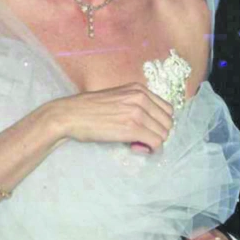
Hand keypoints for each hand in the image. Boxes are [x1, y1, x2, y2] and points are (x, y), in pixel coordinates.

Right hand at [50, 82, 173, 151]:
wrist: (71, 114)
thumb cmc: (90, 108)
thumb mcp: (118, 97)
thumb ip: (135, 105)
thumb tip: (148, 123)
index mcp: (139, 89)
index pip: (167, 109)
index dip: (159, 122)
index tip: (147, 130)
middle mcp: (141, 98)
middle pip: (168, 122)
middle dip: (159, 133)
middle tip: (142, 140)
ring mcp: (138, 112)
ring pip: (164, 133)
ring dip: (154, 142)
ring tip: (137, 144)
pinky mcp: (132, 128)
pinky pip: (156, 142)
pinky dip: (150, 149)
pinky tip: (136, 148)